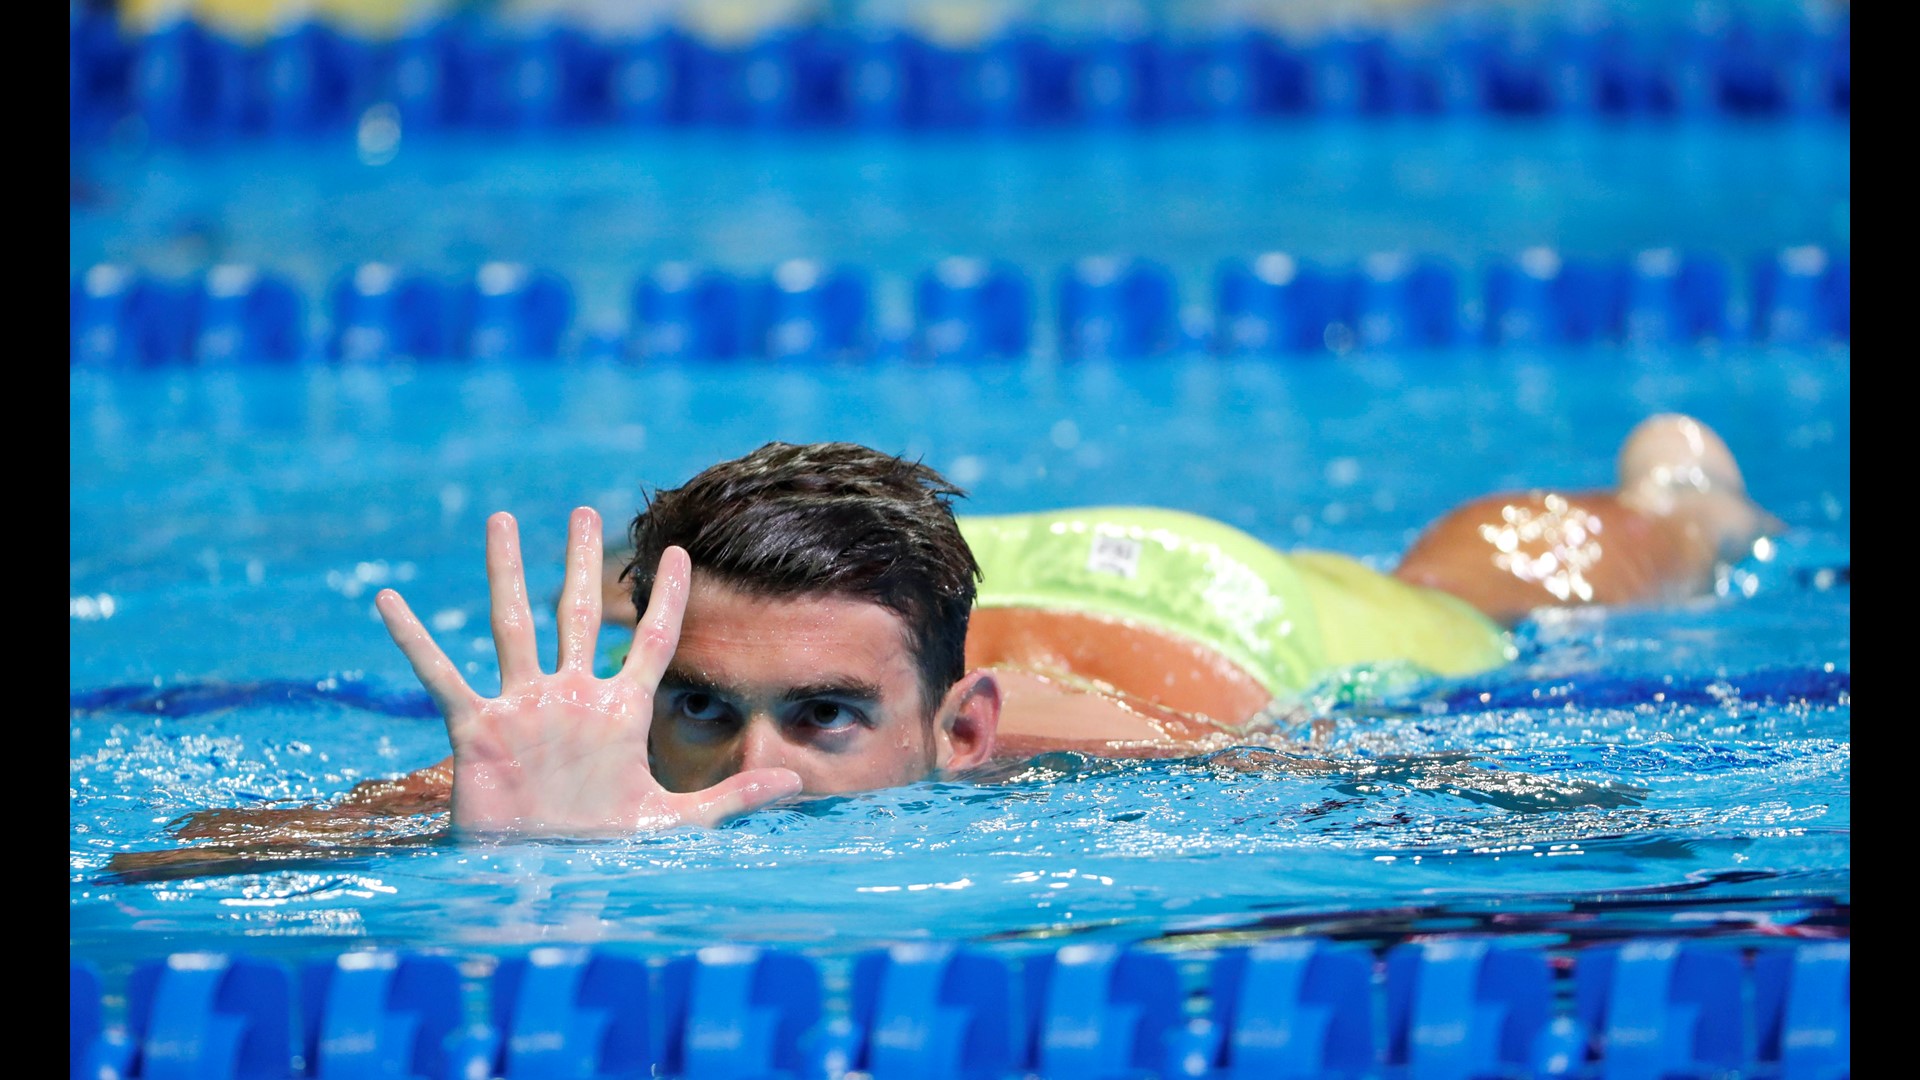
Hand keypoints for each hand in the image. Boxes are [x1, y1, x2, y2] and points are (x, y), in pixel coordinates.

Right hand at [375, 508, 802, 835]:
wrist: (540, 883)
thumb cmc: (601, 851)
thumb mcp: (674, 822)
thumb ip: (734, 797)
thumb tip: (799, 782)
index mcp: (620, 712)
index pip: (651, 641)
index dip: (665, 599)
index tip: (677, 551)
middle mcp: (571, 697)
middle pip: (579, 614)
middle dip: (582, 563)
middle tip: (584, 511)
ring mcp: (524, 707)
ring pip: (514, 625)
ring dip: (506, 572)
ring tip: (502, 519)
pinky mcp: (479, 728)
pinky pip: (442, 676)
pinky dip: (414, 641)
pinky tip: (389, 603)